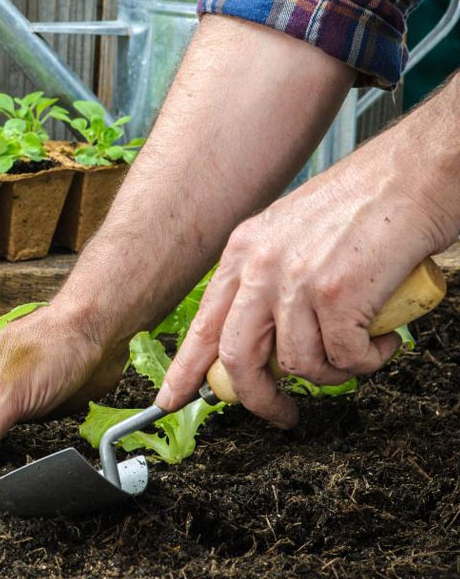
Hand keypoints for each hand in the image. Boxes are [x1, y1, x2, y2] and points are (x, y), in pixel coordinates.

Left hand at [155, 144, 457, 426]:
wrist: (415, 174)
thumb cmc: (367, 204)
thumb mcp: (293, 234)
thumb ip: (270, 280)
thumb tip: (268, 339)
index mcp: (243, 251)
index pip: (203, 324)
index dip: (186, 369)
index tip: (171, 399)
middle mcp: (260, 266)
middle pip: (237, 357)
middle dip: (258, 398)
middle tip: (281, 414)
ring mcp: (295, 281)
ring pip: (299, 365)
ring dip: (334, 373)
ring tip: (359, 352)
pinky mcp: (336, 295)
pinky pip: (344, 359)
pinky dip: (367, 361)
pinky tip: (381, 339)